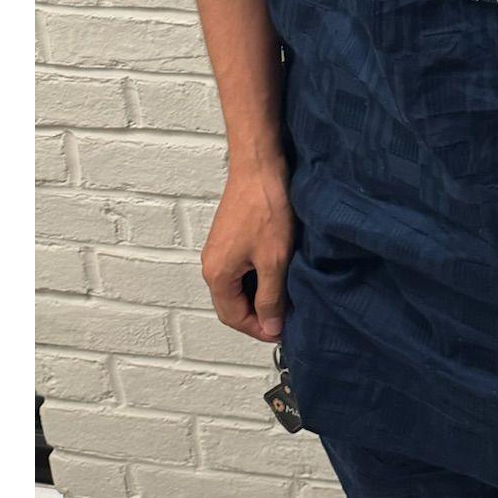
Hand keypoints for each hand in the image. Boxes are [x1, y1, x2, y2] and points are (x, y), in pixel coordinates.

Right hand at [201, 160, 295, 341]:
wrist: (260, 166)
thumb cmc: (266, 209)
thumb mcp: (274, 259)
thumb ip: (270, 297)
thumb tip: (270, 328)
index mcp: (217, 275)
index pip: (233, 317)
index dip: (259, 329)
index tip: (282, 330)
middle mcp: (211, 265)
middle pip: (232, 304)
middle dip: (258, 314)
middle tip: (286, 316)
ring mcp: (219, 249)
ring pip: (238, 285)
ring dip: (259, 294)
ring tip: (286, 295)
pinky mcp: (229, 236)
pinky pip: (240, 268)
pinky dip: (258, 276)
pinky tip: (278, 270)